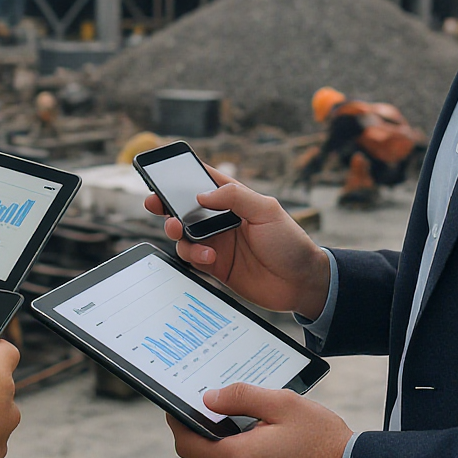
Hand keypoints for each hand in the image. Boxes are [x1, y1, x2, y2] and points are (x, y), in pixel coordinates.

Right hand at [144, 166, 329, 317]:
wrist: (302, 283)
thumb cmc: (289, 242)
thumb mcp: (267, 210)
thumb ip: (235, 197)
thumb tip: (202, 194)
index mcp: (235, 199)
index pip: (205, 180)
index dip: (184, 175)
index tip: (163, 173)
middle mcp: (222, 219)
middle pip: (185, 208)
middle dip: (166, 204)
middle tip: (155, 203)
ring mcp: (217, 243)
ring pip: (183, 234)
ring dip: (177, 232)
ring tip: (181, 232)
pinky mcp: (216, 266)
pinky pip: (193, 257)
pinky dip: (194, 255)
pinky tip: (209, 257)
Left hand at [167, 383, 352, 457]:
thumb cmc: (321, 438)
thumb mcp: (281, 403)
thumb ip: (240, 397)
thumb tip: (208, 400)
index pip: (188, 445)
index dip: (178, 425)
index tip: (175, 410)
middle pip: (211, 454)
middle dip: (218, 432)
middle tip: (236, 410)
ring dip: (238, 448)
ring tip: (266, 429)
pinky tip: (277, 451)